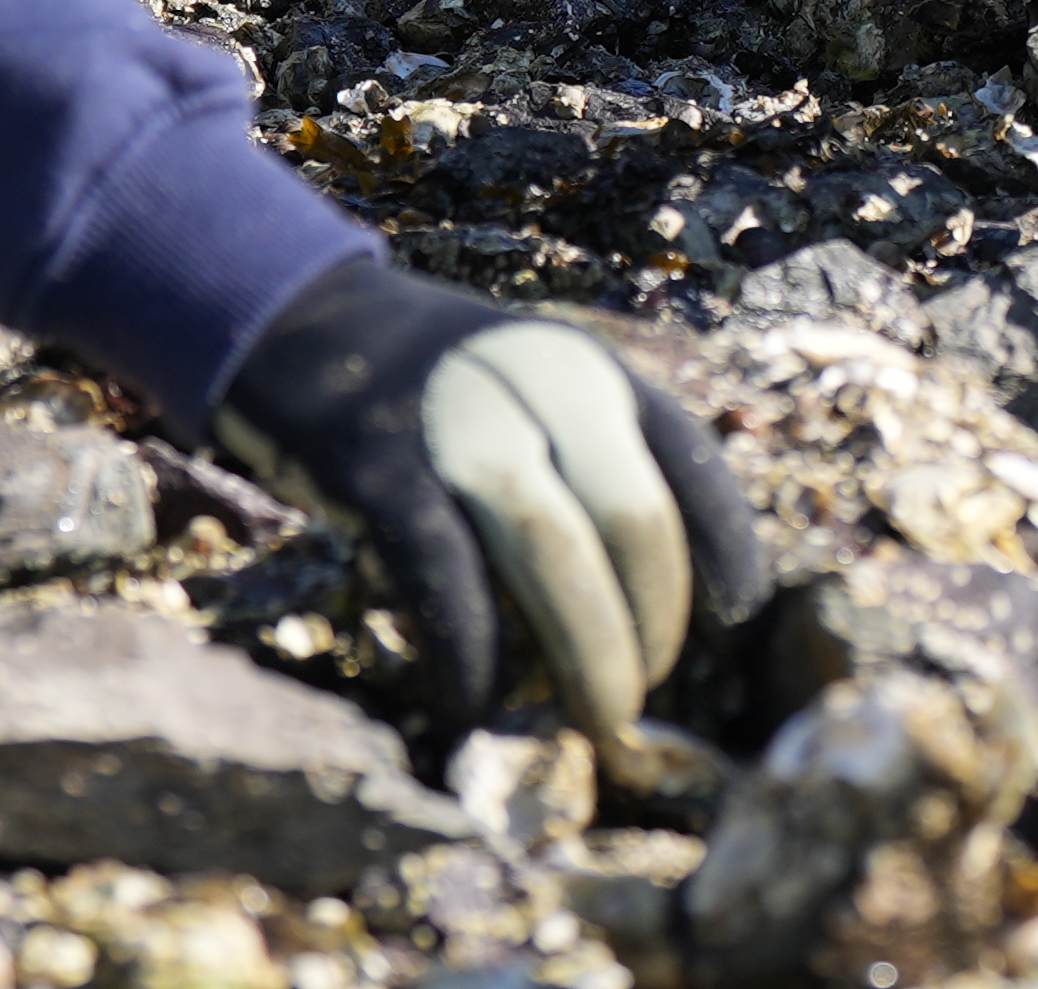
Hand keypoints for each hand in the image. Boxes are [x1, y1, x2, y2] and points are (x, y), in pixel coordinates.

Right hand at [219, 255, 768, 740]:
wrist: (301, 320)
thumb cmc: (439, 390)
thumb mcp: (540, 392)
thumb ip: (595, 465)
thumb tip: (651, 607)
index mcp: (594, 373)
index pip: (694, 465)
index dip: (728, 556)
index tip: (737, 628)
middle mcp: (542, 387)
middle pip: (634, 521)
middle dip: (653, 627)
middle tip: (643, 699)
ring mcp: (461, 425)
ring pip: (554, 553)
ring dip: (588, 649)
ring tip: (598, 718)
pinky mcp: (381, 470)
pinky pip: (444, 578)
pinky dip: (471, 650)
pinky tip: (478, 699)